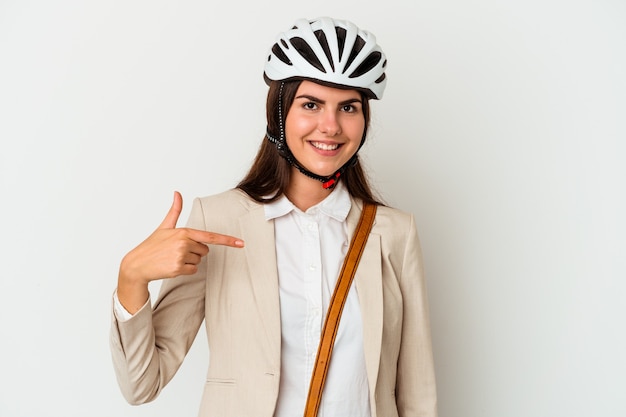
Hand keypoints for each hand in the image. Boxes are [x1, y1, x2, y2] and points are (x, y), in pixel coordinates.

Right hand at [117, 191, 243, 312]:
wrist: (137, 264)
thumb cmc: (152, 245)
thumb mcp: (164, 226)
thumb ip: (174, 210)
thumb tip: (177, 192)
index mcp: (184, 232)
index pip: (211, 236)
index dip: (228, 240)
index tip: (241, 243)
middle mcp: (184, 243)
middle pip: (205, 250)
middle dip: (194, 251)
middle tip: (176, 251)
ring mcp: (181, 256)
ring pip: (199, 261)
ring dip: (188, 261)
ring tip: (172, 258)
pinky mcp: (178, 268)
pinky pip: (193, 270)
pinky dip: (185, 270)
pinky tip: (172, 267)